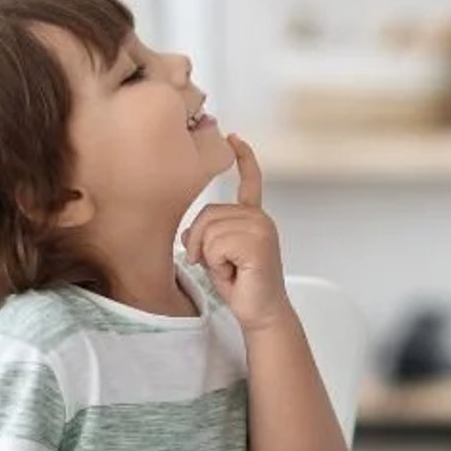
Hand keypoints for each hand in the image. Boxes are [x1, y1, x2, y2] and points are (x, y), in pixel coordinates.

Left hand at [182, 135, 291, 332]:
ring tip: (228, 269)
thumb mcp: (216, 254)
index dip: (243, 158)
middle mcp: (259, 217)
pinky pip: (217, 243)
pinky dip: (217, 262)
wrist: (261, 312)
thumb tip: (188, 232)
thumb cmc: (241, 285)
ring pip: (209, 230)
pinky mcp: (258, 242)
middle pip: (208, 213)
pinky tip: (235, 272)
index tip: (234, 138)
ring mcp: (261, 228)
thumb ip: (206, 234)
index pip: (250, 181)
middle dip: (199, 242)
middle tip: (216, 264)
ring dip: (209, 255)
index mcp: (253, 217)